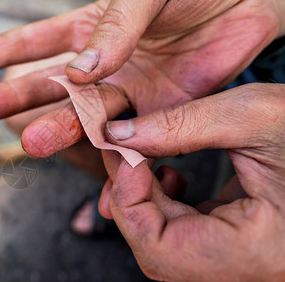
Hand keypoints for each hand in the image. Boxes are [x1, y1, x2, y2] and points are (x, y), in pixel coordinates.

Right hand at [0, 0, 282, 157]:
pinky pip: (136, 141)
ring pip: (88, 117)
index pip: (35, 41)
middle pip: (50, 85)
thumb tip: (79, 69)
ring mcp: (133, 89)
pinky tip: (105, 189)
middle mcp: (106, 63)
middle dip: (12, 98)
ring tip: (31, 146)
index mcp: (94, 28)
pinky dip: (120, 166)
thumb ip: (115, 24)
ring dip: (59, 132)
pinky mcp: (165, 111)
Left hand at [100, 83, 284, 280]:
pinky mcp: (239, 244)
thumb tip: (119, 136)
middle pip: (158, 251)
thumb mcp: (252, 115)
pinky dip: (165, 205)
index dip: (129, 201)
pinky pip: (184, 237)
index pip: (161, 250)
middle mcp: (253, 268)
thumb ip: (178, 125)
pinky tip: (170, 175)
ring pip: (166, 246)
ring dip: (145, 201)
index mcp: (262, 250)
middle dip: (131, 199)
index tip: (122, 153)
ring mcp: (245, 260)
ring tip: (147, 161)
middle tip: (125, 153)